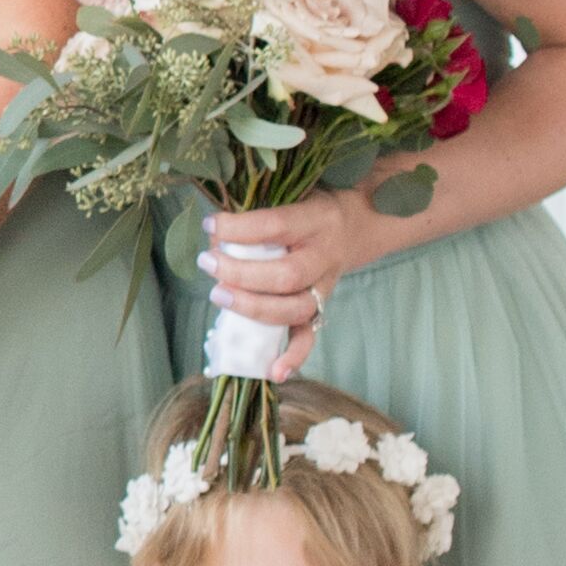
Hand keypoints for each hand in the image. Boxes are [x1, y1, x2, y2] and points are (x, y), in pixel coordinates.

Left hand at [202, 194, 375, 381]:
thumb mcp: (290, 195)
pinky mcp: (321, 309)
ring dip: (253, 307)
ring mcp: (325, 287)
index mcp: (316, 219)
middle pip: (287, 274)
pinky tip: (273, 371)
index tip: (211, 225)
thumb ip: (256, 212)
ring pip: (295, 308)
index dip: (239, 228)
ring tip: (218, 295)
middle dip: (242, 273)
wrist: (356, 224)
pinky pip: (309, 337)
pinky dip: (293, 357)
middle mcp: (325, 256)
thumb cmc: (307, 207)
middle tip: (208, 262)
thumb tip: (213, 234)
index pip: (276, 225)